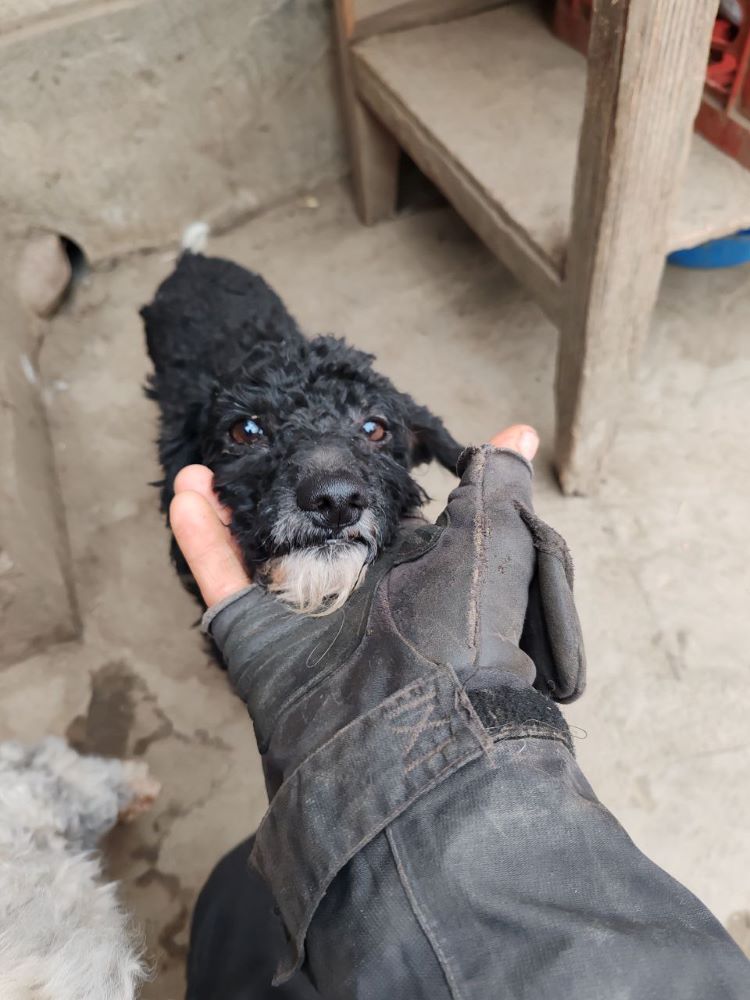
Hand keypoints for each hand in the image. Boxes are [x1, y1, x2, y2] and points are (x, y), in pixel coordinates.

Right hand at [170, 424, 539, 607]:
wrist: (411, 730)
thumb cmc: (462, 633)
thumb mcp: (490, 545)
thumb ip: (496, 487)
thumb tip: (520, 433)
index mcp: (406, 568)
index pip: (369, 514)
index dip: (344, 480)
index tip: (318, 436)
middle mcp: (352, 589)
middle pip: (304, 529)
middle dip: (278, 491)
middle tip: (253, 448)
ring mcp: (301, 612)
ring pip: (257, 548)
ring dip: (231, 505)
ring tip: (210, 463)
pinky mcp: (258, 635)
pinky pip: (224, 580)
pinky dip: (202, 538)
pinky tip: (187, 493)